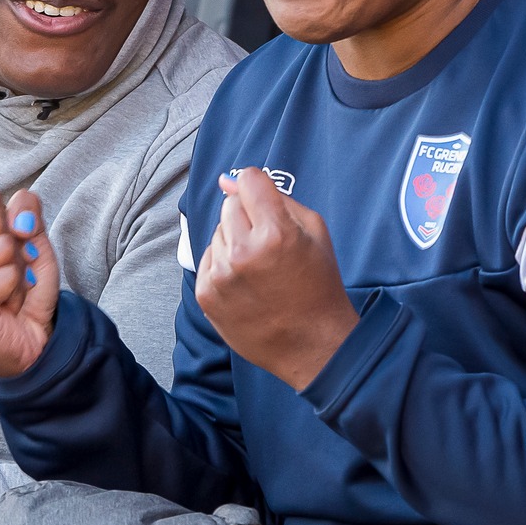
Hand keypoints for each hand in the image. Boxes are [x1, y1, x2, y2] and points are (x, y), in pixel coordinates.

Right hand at [0, 189, 58, 378]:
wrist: (28, 340)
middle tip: (7, 275)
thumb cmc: (23, 289)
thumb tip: (19, 209)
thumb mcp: (33, 241)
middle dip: (15, 249)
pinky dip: (16, 292)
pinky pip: (5, 277)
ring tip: (5, 291)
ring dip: (17, 273)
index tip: (6, 253)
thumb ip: (27, 212)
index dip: (12, 224)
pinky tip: (3, 306)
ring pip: (2, 248)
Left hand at [194, 169, 356, 390]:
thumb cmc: (319, 286)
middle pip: (231, 205)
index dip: (259, 190)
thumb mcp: (315, 233)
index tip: (266, 206)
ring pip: (218, 231)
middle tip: (270, 247)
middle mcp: (243, 252)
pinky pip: (208, 257)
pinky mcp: (206, 294)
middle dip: (249, 218)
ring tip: (259, 269)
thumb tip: (227, 180)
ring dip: (235, 242)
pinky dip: (224, 264)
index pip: (249, 180)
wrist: (311, 345)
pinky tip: (246, 283)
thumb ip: (274, 198)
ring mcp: (221, 275)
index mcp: (276, 233)